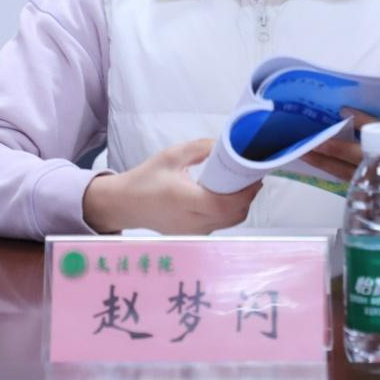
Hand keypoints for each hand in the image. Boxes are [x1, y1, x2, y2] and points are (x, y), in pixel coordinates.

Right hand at [83, 139, 262, 233]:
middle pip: (233, 215)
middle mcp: (191, 222)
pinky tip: (227, 196)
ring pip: (228, 222)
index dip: (244, 193)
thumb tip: (226, 145)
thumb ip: (200, 148)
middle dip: (247, 196)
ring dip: (240, 205)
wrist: (125, 204)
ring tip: (241, 184)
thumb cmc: (145, 179)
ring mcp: (193, 232)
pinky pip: (219, 224)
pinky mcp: (193, 234)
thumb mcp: (171, 155)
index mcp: (184, 200)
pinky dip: (229, 212)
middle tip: (252, 176)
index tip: (254, 177)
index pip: (223, 204)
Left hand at [301, 109, 379, 211]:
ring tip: (305, 151)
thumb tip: (375, 102)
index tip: (344, 111)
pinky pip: (350, 184)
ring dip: (326, 163)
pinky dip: (331, 173)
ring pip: (351, 174)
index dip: (365, 122)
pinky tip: (315, 164)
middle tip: (315, 138)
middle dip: (337, 148)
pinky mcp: (377, 196)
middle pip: (362, 158)